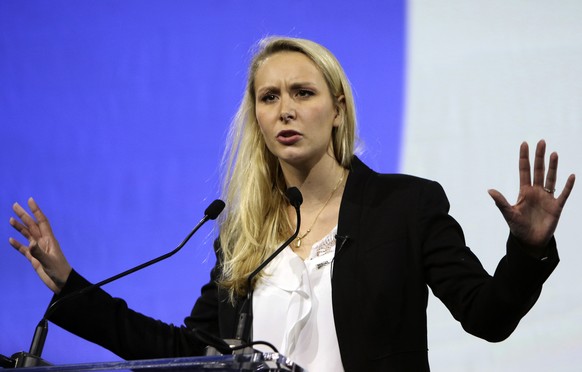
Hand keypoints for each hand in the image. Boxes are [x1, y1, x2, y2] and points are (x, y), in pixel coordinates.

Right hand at [9, 198, 71, 293]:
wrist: (62, 283)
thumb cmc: (59, 271)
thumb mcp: (49, 262)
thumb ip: (38, 252)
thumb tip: (30, 243)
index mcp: (49, 240)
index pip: (42, 221)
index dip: (36, 211)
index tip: (30, 200)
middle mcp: (44, 242)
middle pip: (32, 226)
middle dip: (24, 215)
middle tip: (14, 205)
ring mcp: (39, 250)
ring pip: (27, 235)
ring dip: (19, 227)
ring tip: (10, 219)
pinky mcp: (35, 259)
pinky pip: (24, 249)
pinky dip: (17, 244)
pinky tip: (11, 239)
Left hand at [488, 140, 574, 255]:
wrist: (530, 241)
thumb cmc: (518, 227)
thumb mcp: (509, 213)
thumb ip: (501, 202)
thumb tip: (489, 190)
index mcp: (524, 191)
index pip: (524, 170)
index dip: (524, 158)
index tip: (525, 144)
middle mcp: (536, 191)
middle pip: (538, 170)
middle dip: (539, 157)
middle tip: (541, 141)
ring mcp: (547, 198)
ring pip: (550, 178)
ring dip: (552, 166)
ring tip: (553, 153)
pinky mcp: (556, 207)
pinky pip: (563, 194)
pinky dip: (567, 186)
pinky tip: (571, 176)